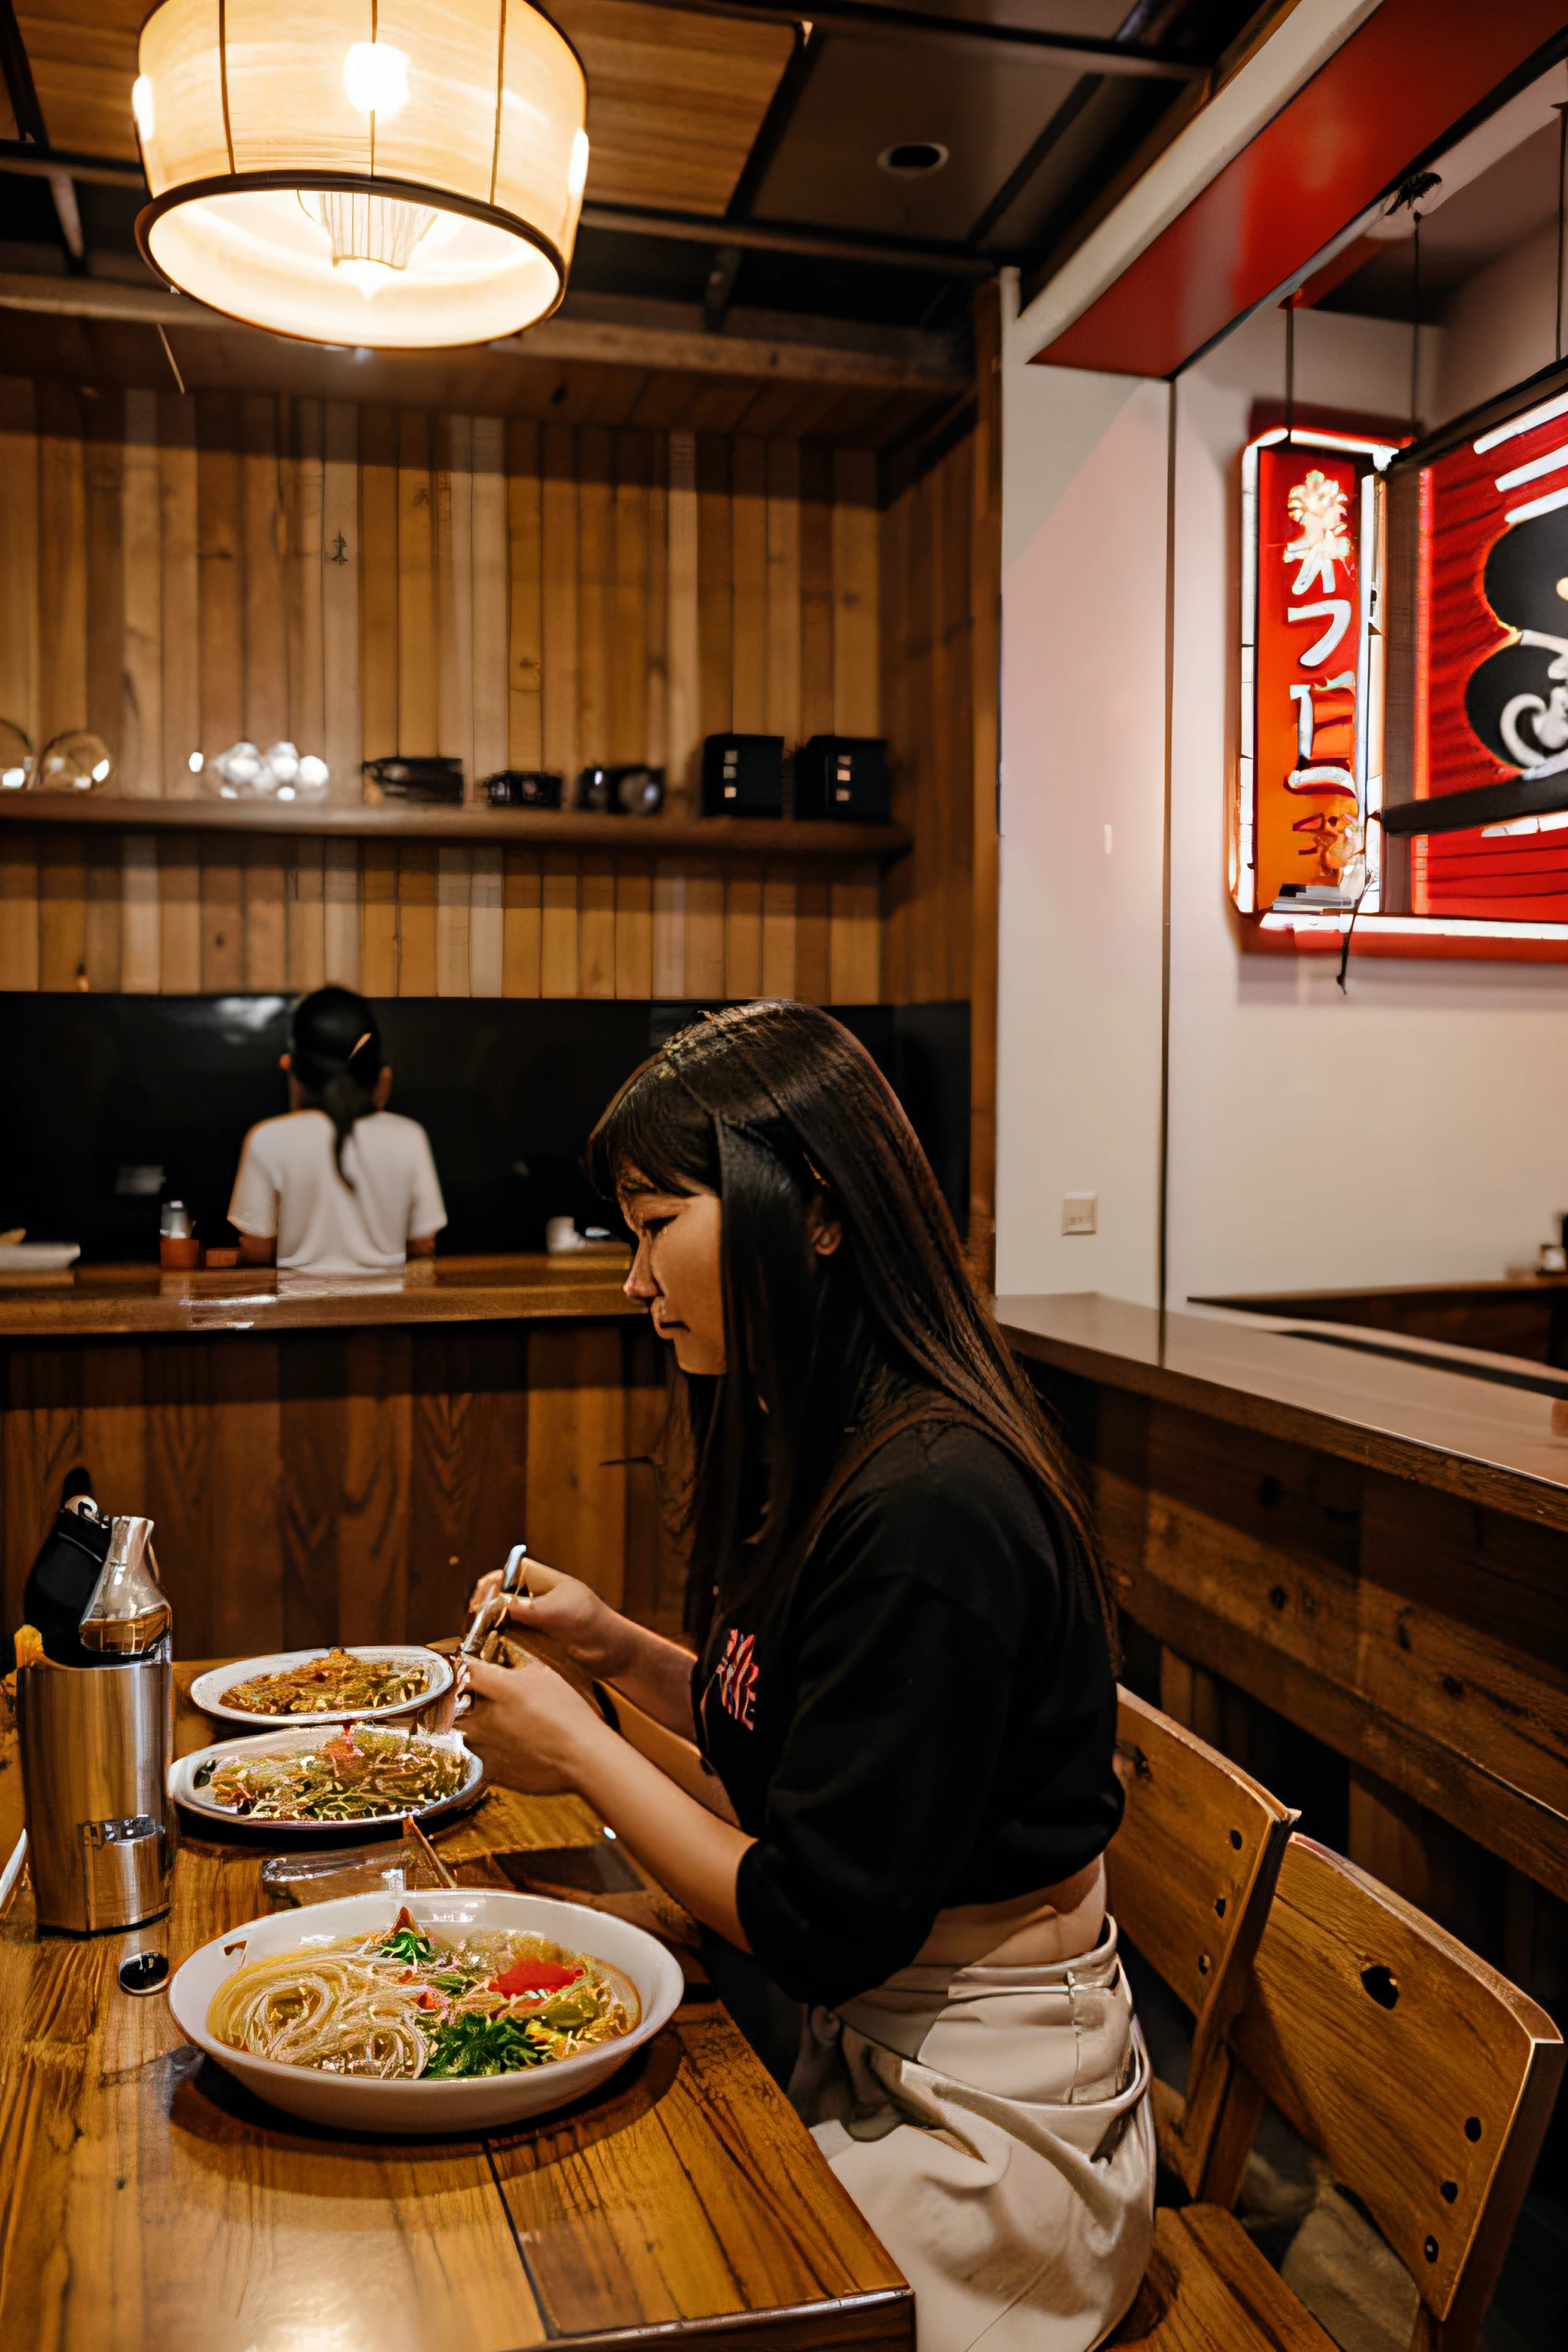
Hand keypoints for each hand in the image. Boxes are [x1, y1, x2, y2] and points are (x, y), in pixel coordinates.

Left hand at [460, 1653, 602, 1793]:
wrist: (581, 1758)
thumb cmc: (569, 1714)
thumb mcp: (546, 1676)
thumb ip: (517, 1670)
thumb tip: (502, 1668)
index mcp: (498, 1689)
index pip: (464, 1671)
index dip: (463, 1668)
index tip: (466, 1670)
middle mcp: (483, 1717)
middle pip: (460, 1704)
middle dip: (472, 1702)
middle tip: (498, 1705)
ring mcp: (482, 1747)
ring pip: (470, 1731)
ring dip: (483, 1728)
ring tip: (513, 1730)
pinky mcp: (487, 1770)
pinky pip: (482, 1755)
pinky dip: (493, 1751)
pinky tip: (517, 1749)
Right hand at [466, 1557, 632, 1678]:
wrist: (614, 1653)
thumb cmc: (593, 1624)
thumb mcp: (561, 1613)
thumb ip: (530, 1608)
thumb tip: (497, 1603)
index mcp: (543, 1580)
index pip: (509, 1574)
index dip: (492, 1585)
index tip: (479, 1602)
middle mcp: (535, 1598)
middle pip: (500, 1597)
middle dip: (485, 1608)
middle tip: (472, 1625)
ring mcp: (534, 1620)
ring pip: (501, 1620)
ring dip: (489, 1629)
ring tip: (476, 1641)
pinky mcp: (534, 1642)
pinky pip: (510, 1640)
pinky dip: (499, 1645)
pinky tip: (488, 1653)